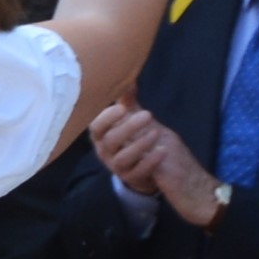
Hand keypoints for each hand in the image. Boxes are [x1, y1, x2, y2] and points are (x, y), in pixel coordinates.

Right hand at [85, 96, 220, 222]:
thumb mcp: (132, 120)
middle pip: (110, 141)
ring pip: (122, 158)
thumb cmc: (137, 140)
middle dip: (128, 127)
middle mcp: (105, 152)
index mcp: (102, 136)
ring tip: (157, 133)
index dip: (106, 118)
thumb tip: (130, 79)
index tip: (122, 108)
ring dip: (140, 144)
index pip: (96, 127)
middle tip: (148, 115)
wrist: (149, 170)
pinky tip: (163, 151)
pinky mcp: (132, 179)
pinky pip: (138, 172)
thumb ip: (129, 103)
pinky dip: (151, 161)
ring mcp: (118, 167)